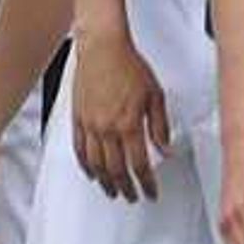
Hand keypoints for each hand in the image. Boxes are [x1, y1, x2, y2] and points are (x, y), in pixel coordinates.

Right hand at [69, 28, 171, 201]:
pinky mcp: (78, 118)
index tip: (151, 192)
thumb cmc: (129, 65)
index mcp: (129, 124)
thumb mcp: (155, 95)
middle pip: (117, 170)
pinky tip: (92, 173)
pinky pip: (79, 150)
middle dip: (127, 188)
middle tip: (132, 196)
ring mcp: (90, 125)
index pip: (140, 165)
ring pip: (96, 165)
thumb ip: (160, 126)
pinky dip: (86, 166)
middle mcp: (107, 128)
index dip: (146, 184)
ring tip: (113, 191)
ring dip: (106, 182)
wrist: (103, 47)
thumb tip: (165, 149)